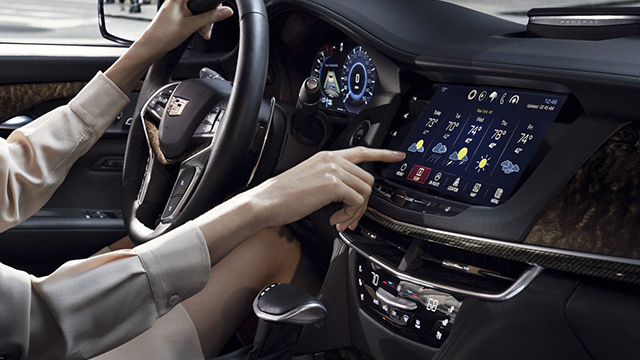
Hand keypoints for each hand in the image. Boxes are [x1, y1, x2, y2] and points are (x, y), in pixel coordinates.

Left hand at [140, 0, 232, 52]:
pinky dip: (199, 23)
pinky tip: (199, 31)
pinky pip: (195, 14)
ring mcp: (178, 5)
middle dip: (209, 15)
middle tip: (206, 28)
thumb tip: (227, 11)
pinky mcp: (179, 12)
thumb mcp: (192, 25)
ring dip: (205, 21)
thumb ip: (211, 17)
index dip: (213, 4)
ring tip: (203, 32)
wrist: (152, 46)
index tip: (218, 12)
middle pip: (203, 2)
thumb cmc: (164, 35)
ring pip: (200, 9)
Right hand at [249, 147, 404, 231]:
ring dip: (356, 211)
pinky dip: (349, 215)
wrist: (266, 202)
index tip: (398, 155)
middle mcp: (332, 160)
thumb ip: (330, 180)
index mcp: (327, 157)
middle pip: (368, 179)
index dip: (383, 153)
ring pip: (365, 191)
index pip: (362, 150)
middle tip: (349, 217)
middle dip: (363, 202)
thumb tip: (347, 194)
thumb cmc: (283, 195)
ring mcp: (333, 170)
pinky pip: (356, 201)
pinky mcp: (333, 185)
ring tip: (340, 221)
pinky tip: (335, 220)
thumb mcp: (310, 180)